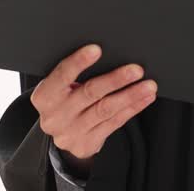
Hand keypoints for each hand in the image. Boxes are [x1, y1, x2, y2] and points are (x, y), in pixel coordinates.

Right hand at [31, 43, 158, 173]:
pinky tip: (144, 99)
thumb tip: (105, 53)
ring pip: (106, 110)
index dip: (78, 62)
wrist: (61, 134)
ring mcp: (71, 132)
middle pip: (89, 93)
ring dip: (130, 96)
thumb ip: (73, 74)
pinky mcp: (87, 143)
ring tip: (148, 85)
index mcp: (44, 96)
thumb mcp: (59, 87)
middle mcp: (56, 116)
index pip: (61, 76)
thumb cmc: (63, 99)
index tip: (97, 49)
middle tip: (136, 70)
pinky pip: (114, 123)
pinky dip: (132, 109)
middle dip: (115, 80)